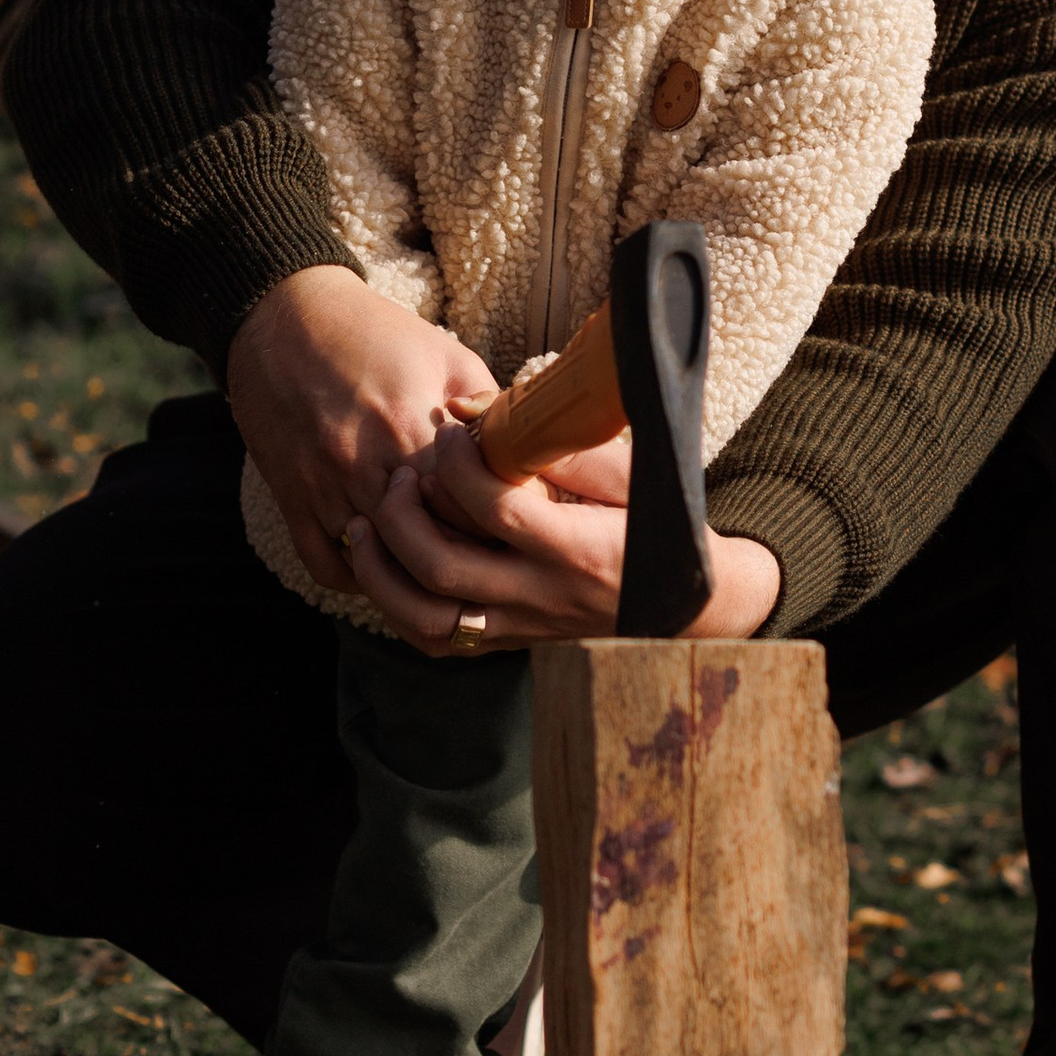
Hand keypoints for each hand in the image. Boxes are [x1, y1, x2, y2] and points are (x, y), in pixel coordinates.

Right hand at [226, 265, 497, 594]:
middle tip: (485, 551)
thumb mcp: (446, 353)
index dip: (495, 518)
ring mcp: (324, 487)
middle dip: (460, 549)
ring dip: (412, 568)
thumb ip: (488, 406)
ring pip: (380, 564)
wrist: (282, 316)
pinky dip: (359, 578)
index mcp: (410, 425)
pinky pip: (327, 566)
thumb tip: (529, 449)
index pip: (466, 505)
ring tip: (442, 561)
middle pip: (427, 542)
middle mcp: (365, 464)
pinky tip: (385, 565)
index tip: (511, 520)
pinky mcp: (292, 499)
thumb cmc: (374, 332)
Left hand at [344, 417, 781, 652]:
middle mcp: (543, 596)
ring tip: (369, 526)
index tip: (449, 432)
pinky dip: (397, 606)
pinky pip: (435, 640)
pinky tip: (386, 567)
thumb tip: (476, 412)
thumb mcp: (625, 473)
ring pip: (427, 618)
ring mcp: (521, 627)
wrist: (686, 602)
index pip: (497, 510)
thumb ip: (556, 446)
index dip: (459, 465)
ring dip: (383, 572)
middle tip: (401, 476)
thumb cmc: (655, 522)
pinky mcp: (508, 643)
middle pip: (444, 567)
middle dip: (404, 517)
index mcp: (577, 550)